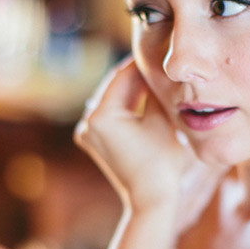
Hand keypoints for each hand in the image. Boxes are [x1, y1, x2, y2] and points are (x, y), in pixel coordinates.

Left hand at [75, 58, 188, 212]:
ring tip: (154, 78)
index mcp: (101, 115)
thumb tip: (154, 66)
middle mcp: (87, 123)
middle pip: (115, 88)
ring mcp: (87, 134)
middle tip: (157, 60)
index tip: (157, 49)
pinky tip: (144, 98)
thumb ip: (154, 89)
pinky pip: (110, 116)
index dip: (141, 62)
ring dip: (132, 90)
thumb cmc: (162, 160)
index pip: (122, 76)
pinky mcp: (94, 142)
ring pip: (113, 100)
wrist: (151, 199)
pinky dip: (126, 107)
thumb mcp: (161, 117)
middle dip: (136, 76)